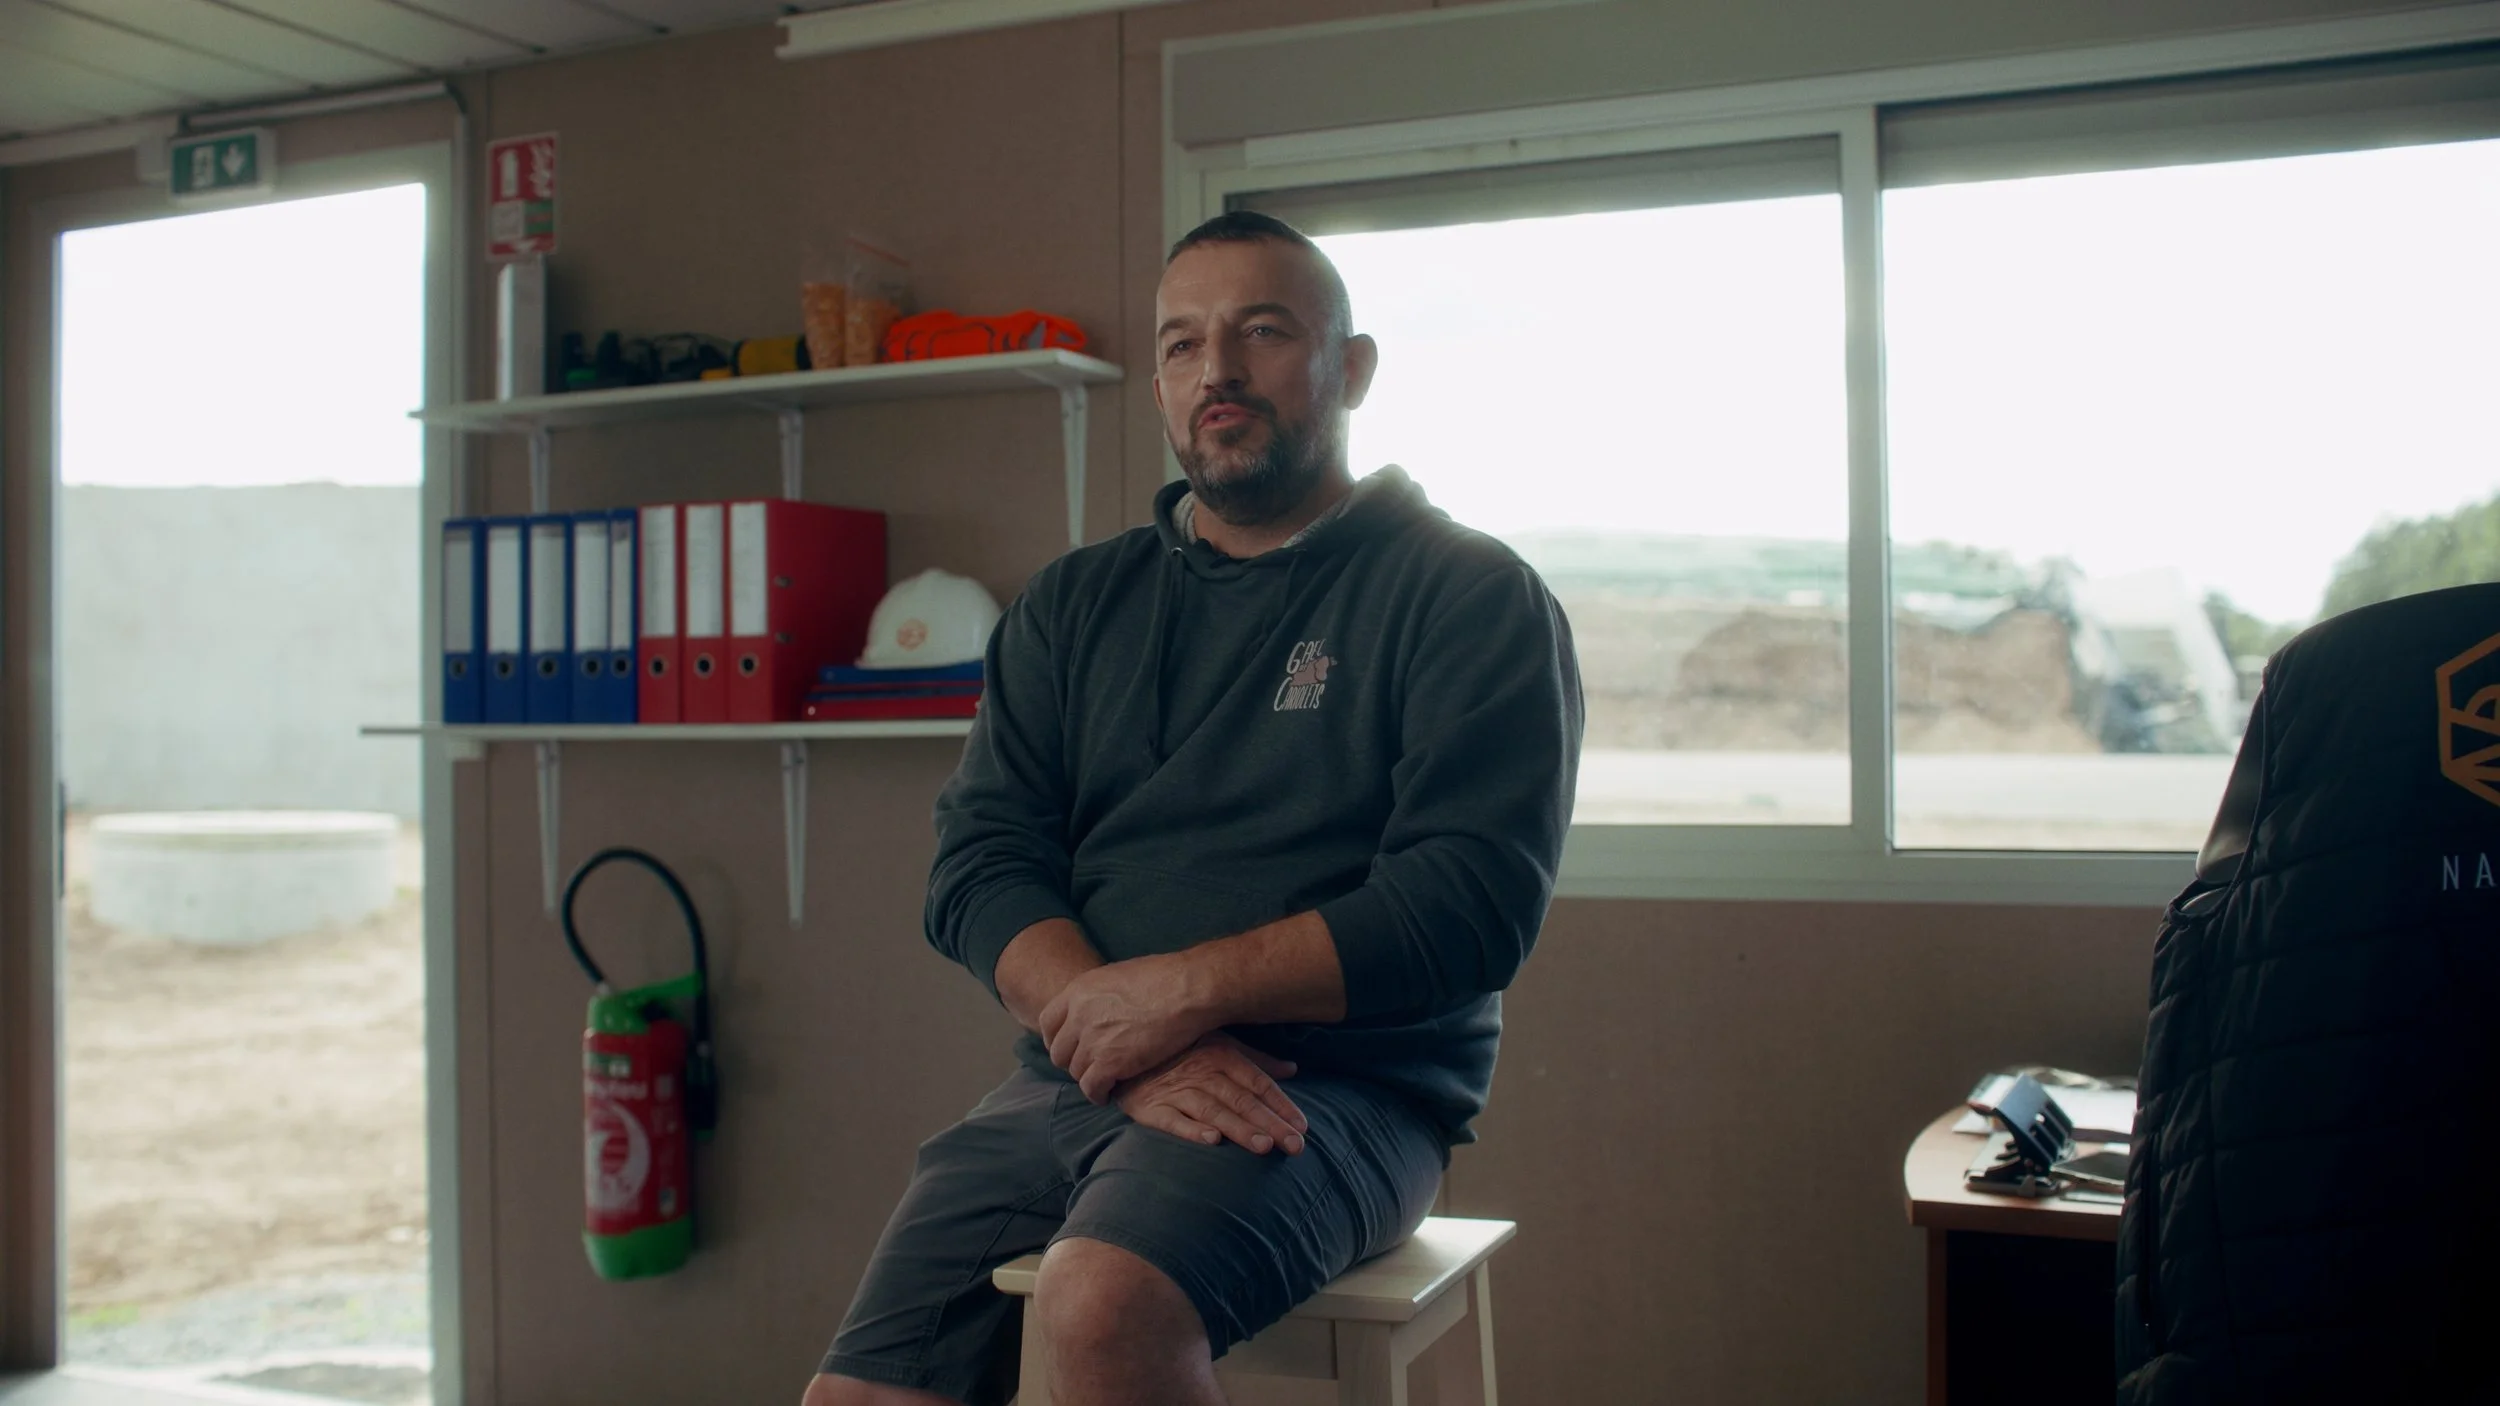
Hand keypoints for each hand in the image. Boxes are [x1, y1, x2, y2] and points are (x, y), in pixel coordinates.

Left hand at [1040, 953, 1216, 1102]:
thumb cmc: (1165, 977)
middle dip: (1072, 1061)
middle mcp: (1078, 1016)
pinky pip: (1091, 1088)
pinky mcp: (1111, 1063)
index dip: (1056, 1038)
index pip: (1047, 1022)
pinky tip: (1108, 1094)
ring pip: (1075, 1072)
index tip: (1069, 1047)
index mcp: (1078, 991)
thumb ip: (1098, 995)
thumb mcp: (1118, 975)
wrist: (1187, 989)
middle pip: (1059, 1051)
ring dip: (1089, 1078)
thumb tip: (1098, 1007)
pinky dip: (1098, 1094)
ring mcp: (1093, 1040)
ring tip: (1104, 1080)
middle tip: (1090, 1066)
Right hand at [1116, 1033, 1306, 1155]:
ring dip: (1239, 1129)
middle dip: (1270, 1123)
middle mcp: (1202, 1073)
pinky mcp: (1152, 1109)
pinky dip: (1192, 1130)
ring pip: (1214, 1112)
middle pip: (1242, 1100)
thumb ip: (1256, 1060)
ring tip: (1263, 1146)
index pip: (1258, 1083)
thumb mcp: (1219, 1044)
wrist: (1125, 1054)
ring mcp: (1177, 1091)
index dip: (1281, 1104)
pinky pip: (1174, 1121)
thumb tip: (1291, 1069)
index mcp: (1221, 1055)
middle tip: (1295, 1146)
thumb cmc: (1180, 1050)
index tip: (1303, 1126)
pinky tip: (1212, 1141)